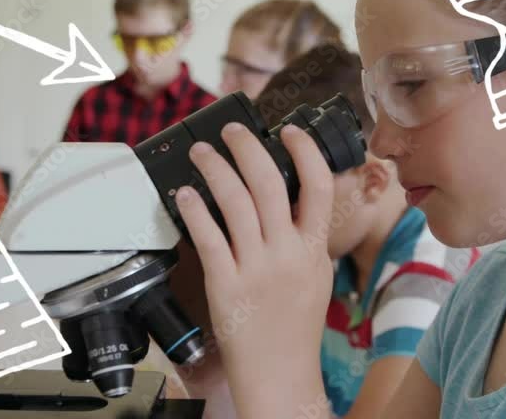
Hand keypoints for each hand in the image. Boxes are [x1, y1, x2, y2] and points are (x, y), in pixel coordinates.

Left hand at [175, 122, 334, 418]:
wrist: (279, 373)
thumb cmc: (295, 327)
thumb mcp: (316, 277)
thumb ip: (306, 239)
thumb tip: (292, 199)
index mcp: (313, 250)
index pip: (319, 187)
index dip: (305, 152)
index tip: (289, 131)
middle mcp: (287, 254)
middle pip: (269, 183)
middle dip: (247, 148)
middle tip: (231, 132)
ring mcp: (255, 269)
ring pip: (234, 202)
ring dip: (215, 169)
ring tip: (202, 154)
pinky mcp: (225, 284)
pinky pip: (208, 237)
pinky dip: (195, 209)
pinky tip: (186, 194)